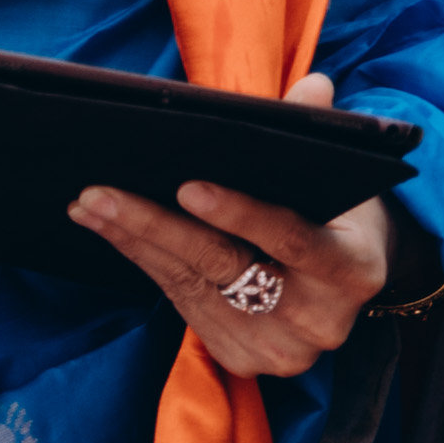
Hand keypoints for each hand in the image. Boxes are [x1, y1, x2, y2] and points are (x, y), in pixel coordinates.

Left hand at [72, 71, 394, 378]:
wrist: (346, 281)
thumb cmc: (336, 212)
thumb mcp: (340, 174)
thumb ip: (320, 132)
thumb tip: (313, 85)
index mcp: (355, 272)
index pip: (292, 239)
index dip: (239, 214)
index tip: (186, 186)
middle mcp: (320, 322)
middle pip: (225, 266)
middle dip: (157, 225)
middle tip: (101, 192)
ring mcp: (279, 348)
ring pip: (191, 285)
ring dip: (133, 241)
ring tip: (88, 204)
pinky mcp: (241, 357)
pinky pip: (180, 302)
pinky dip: (142, 261)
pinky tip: (107, 229)